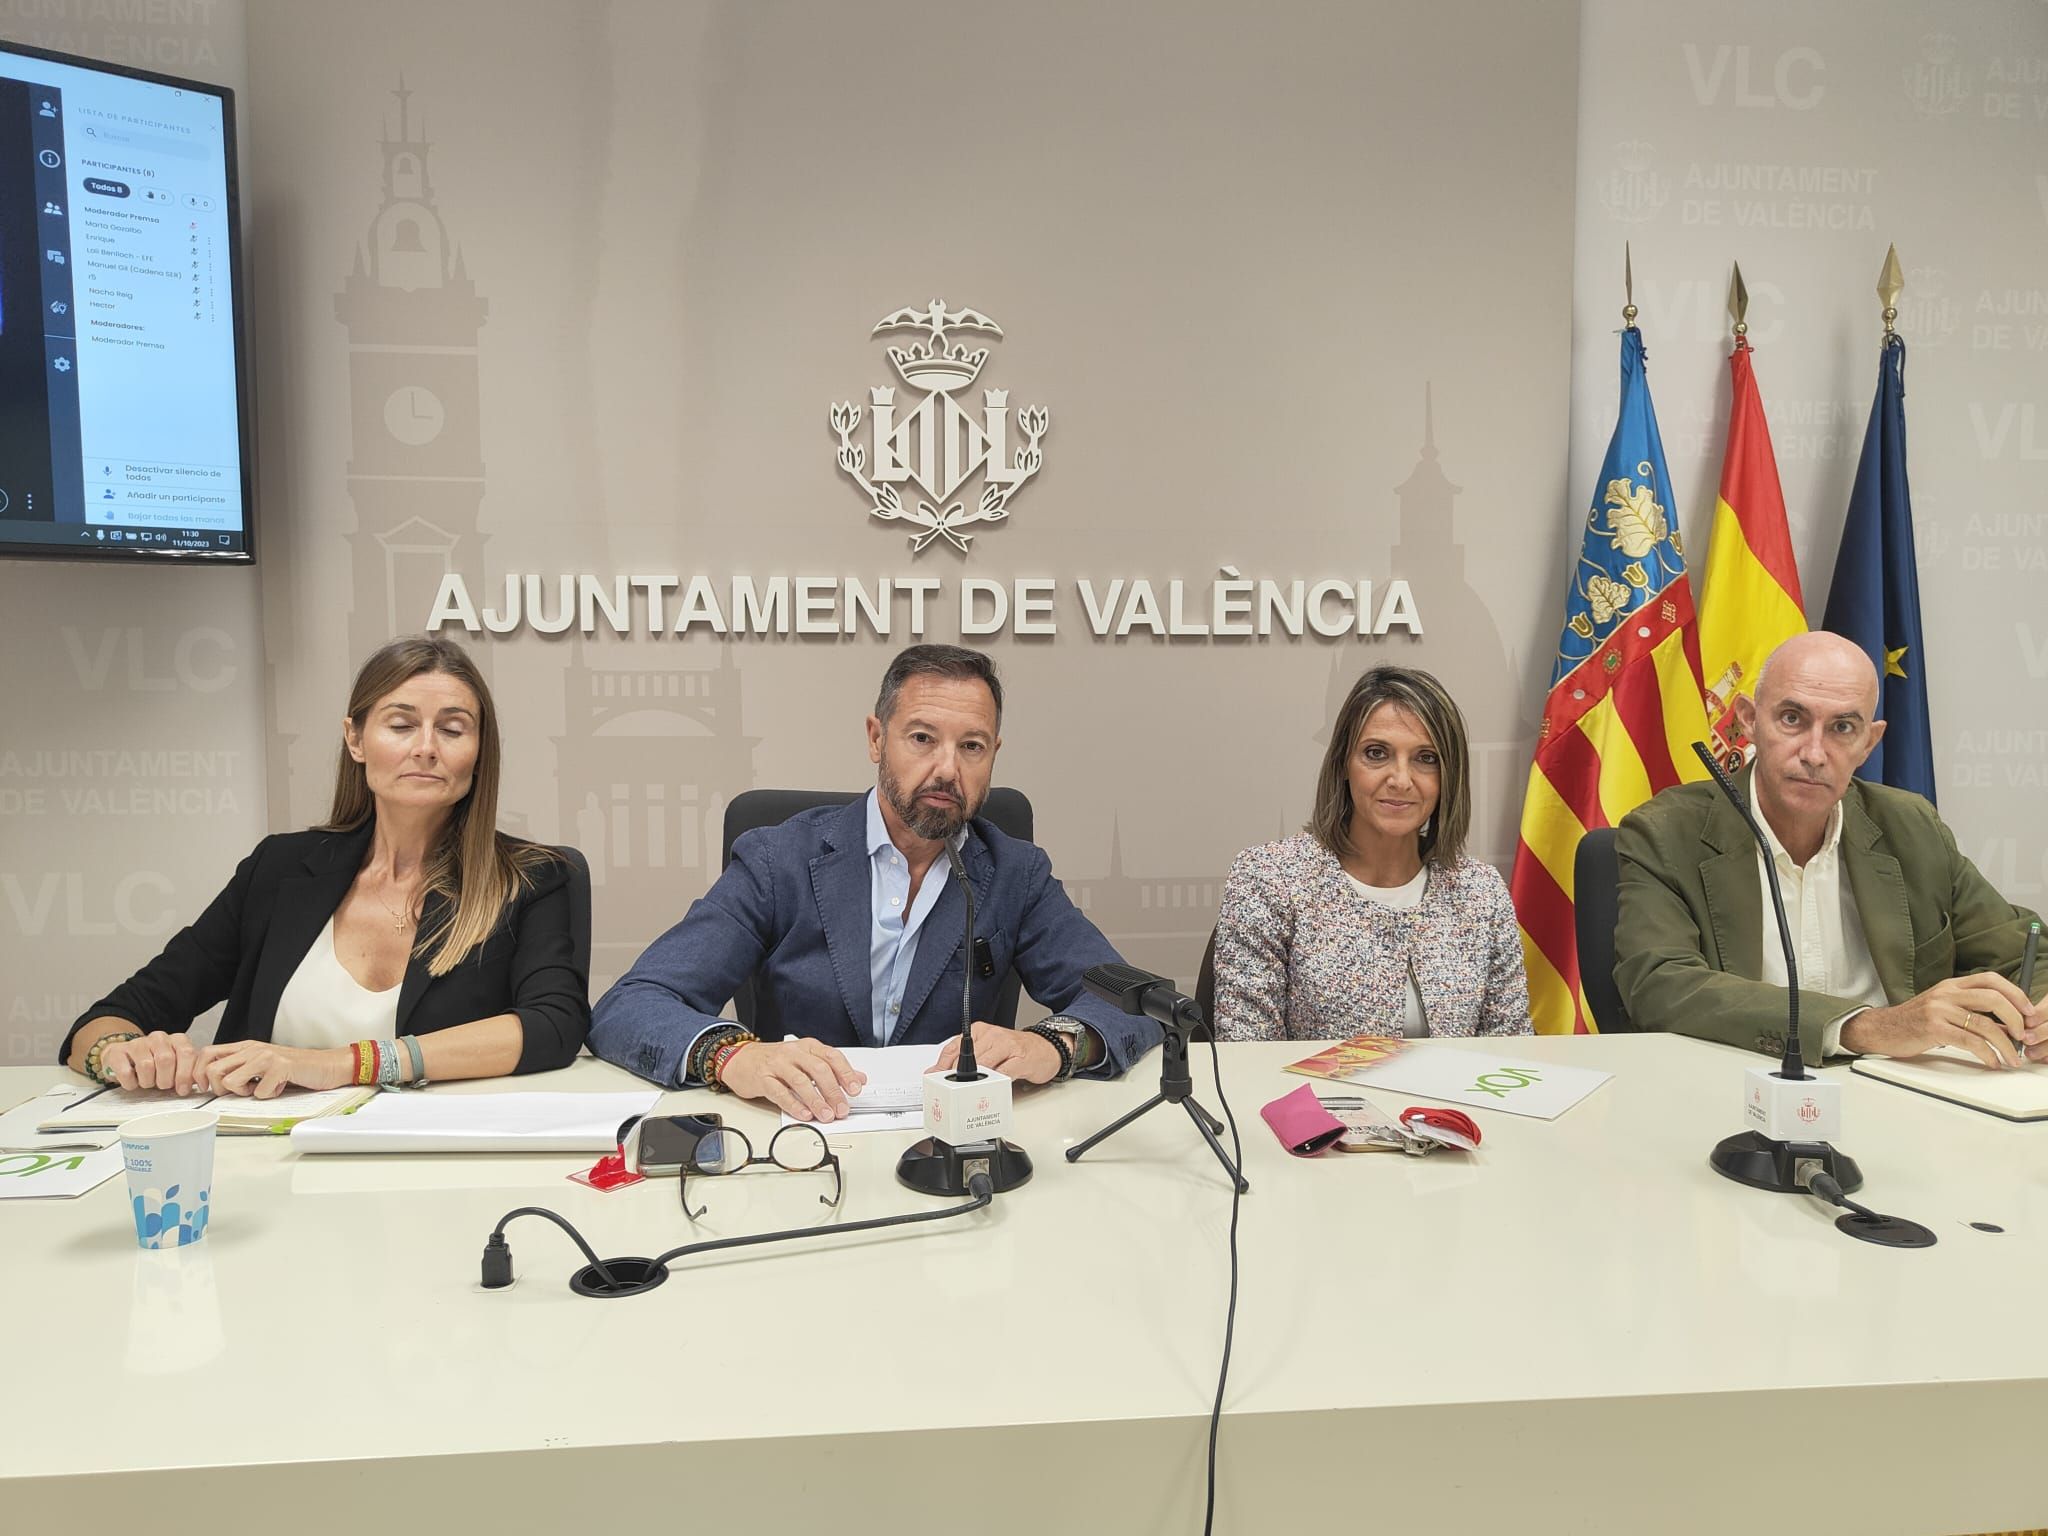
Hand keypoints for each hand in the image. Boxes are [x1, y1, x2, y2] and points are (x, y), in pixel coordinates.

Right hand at [97, 1031, 204, 1093]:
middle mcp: (158, 1038)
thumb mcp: (176, 1067)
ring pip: (146, 1066)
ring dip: (148, 1082)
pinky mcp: (117, 1052)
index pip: (187, 1053)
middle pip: (166, 1060)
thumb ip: (188, 1072)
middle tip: (162, 1086)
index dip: (185, 1075)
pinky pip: (125, 1072)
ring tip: (147, 1082)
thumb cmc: (155, 1064)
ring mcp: (137, 1043)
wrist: (125, 1056)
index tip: (183, 1090)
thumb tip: (199, 1083)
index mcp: (177, 1040)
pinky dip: (131, 1083)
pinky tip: (133, 1081)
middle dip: (165, 1080)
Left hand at [200, 1042, 351, 1097]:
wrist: (327, 1064)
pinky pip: (259, 1092)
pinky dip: (268, 1096)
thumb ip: (240, 1068)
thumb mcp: (261, 1064)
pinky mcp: (281, 1067)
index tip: (209, 1089)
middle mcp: (252, 1049)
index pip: (206, 1054)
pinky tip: (279, 1087)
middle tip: (239, 1091)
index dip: (199, 1074)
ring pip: (230, 1082)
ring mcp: (266, 1056)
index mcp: (245, 1047)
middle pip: (211, 1070)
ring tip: (260, 1088)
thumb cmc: (295, 1069)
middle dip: (220, 1089)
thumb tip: (212, 1084)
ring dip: (243, 1093)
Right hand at [718, 1038, 865, 1120]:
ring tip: (826, 1115)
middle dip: (833, 1091)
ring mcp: (777, 1065)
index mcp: (808, 1047)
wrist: (740, 1059)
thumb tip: (859, 1079)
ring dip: (816, 1100)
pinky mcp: (763, 1079)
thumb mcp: (806, 1059)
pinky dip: (794, 1104)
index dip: (846, 1073)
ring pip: (800, 1081)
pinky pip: (780, 1093)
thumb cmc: (776, 1060)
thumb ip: (832, 1068)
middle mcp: (794, 1053)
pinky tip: (805, 1114)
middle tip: (842, 1108)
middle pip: (818, 1069)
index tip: (855, 1089)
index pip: (832, 1057)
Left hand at [932, 1022, 1061, 1085]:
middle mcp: (992, 1035)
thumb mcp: (988, 1050)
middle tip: (948, 1092)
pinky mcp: (1020, 1058)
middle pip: (967, 1058)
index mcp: (980, 1031)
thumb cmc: (1015, 1052)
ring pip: (983, 1066)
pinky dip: (994, 1084)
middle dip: (955, 1077)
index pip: (954, 1047)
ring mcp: (1007, 1046)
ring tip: (966, 1094)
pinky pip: (1003, 1073)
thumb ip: (966, 1060)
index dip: (941, 1066)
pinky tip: (990, 1091)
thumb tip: (938, 1073)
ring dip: (973, 1082)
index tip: (933, 1079)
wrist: (1046, 1049)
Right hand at [1841, 972, 2042, 1068]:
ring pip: (1985, 1024)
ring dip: (2005, 1044)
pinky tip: (1991, 1061)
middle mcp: (1946, 993)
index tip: (2028, 1011)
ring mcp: (1939, 1010)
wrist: (1880, 1029)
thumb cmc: (1913, 1021)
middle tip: (2024, 1035)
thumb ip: (1973, 1014)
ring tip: (2011, 1057)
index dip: (2015, 994)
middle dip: (2016, 1019)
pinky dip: (1987, 1054)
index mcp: (1951, 985)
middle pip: (1993, 998)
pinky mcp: (1933, 1028)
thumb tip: (2007, 1029)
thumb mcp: (1944, 1010)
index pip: (1991, 980)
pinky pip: (1970, 1042)